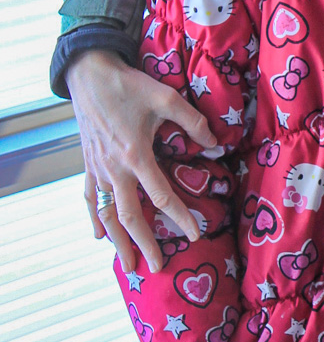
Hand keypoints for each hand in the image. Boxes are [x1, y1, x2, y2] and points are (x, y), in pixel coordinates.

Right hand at [67, 50, 213, 274]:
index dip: (180, 217)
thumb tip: (216, 143)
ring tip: (127, 264)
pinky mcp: (88, 164)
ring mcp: (98, 169)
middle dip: (144, 243)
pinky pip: (90, 199)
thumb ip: (193, 121)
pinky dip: (95, 220)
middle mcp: (115, 169)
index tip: (195, 235)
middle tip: (157, 266)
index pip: (161, 196)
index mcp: (136, 155)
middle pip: (130, 216)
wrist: (89, 75)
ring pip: (107, 214)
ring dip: (117, 241)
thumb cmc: (129, 85)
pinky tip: (100, 236)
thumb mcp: (166, 97)